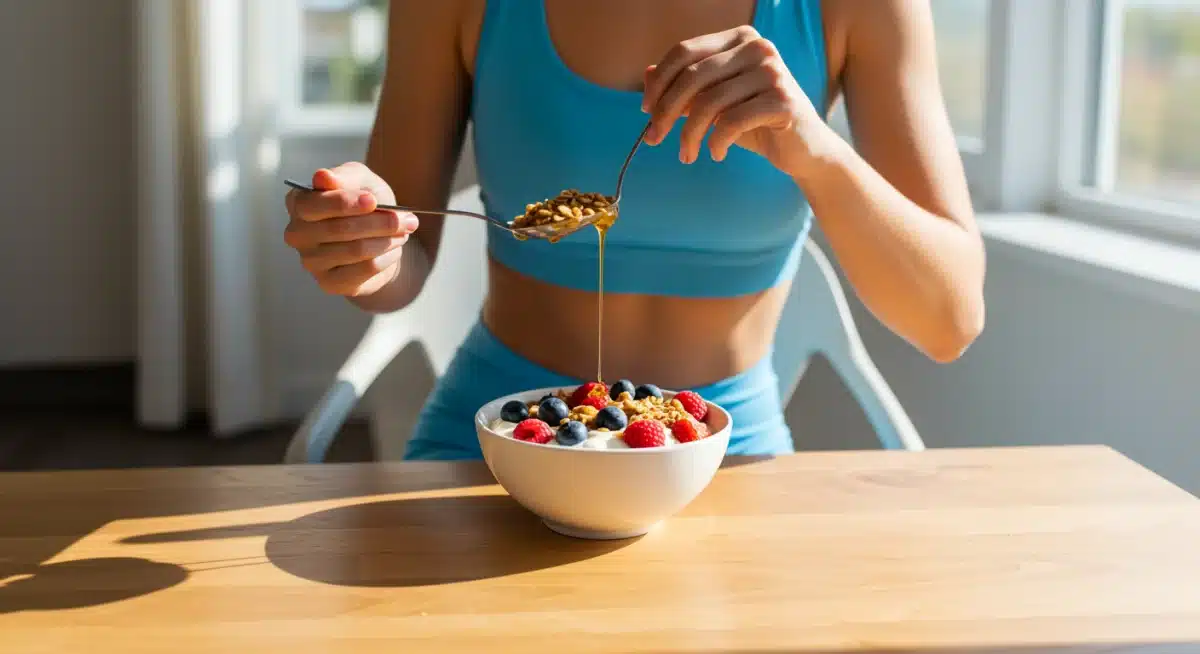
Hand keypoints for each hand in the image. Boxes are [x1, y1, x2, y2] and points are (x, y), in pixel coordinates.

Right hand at [283, 162, 417, 297]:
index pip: (314, 204)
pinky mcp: (329, 283)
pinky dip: (387, 257)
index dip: (345, 203)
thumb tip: (322, 177)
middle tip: (407, 219)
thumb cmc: (365, 202)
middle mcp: (297, 234)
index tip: (373, 200)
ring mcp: (311, 261)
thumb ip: (344, 176)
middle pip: (340, 229)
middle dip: (380, 222)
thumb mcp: (360, 180)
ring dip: (388, 239)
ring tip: (405, 231)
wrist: (379, 236)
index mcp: (298, 203)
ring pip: (356, 250)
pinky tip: (394, 249)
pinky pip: (365, 269)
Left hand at [642, 26, 827, 177]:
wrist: (803, 148)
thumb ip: (685, 88)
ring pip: (709, 103)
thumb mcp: (716, 103)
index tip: (646, 111)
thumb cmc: (756, 122)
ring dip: (689, 134)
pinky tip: (716, 154)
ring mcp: (772, 72)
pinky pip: (732, 122)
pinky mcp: (783, 101)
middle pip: (692, 76)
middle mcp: (758, 48)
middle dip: (666, 111)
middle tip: (654, 138)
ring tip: (686, 155)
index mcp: (739, 38)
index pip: (684, 52)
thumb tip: (646, 74)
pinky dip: (716, 143)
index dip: (659, 82)